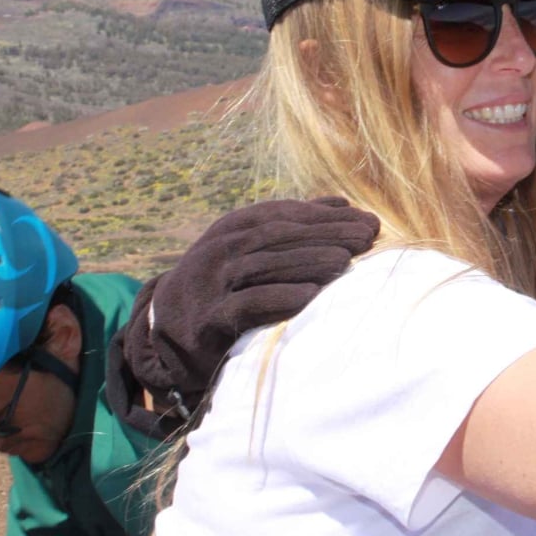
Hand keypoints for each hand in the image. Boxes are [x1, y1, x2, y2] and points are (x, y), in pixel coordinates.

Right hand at [121, 197, 379, 419]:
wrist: (167, 331)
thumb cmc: (223, 284)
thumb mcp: (251, 248)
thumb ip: (292, 226)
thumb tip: (342, 204)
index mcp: (234, 226)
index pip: (286, 215)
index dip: (328, 216)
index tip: (369, 221)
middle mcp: (221, 248)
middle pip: (279, 236)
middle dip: (327, 234)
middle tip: (367, 237)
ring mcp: (213, 282)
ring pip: (265, 265)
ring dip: (308, 262)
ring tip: (345, 262)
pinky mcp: (210, 318)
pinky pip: (246, 304)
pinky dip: (278, 298)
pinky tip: (309, 297)